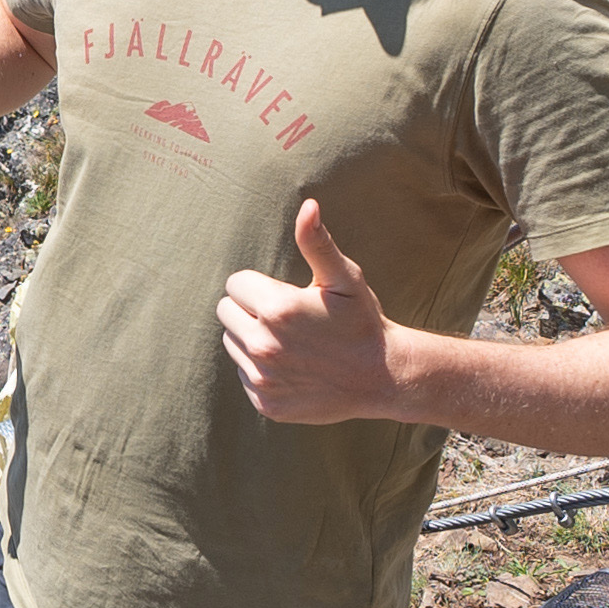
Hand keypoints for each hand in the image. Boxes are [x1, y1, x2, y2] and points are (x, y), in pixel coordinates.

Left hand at [216, 201, 425, 424]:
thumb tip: (307, 206)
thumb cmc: (362, 320)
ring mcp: (263, 378)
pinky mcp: (266, 402)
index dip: (259, 286)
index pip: (235, 284)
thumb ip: (317, 242)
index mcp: (277, 309)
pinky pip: (243, 374)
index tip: (287, 295)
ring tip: (292, 341)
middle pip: (226, 313)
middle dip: (250, 309)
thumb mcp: (344, 277)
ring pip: (232, 344)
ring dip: (252, 338)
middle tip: (287, 318)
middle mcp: (264, 345)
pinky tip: (293, 366)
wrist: (382, 377)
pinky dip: (260, 369)